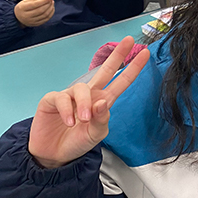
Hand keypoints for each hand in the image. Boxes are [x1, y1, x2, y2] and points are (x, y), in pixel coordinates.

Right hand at [14, 0, 54, 26]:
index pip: (34, 4)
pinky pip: (46, 19)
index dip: (43, 1)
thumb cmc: (23, 8)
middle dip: (48, 4)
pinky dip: (51, 13)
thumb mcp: (26, 1)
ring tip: (52, 3)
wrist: (18, 18)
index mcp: (22, 8)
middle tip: (51, 0)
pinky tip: (51, 8)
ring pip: (45, 15)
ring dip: (50, 8)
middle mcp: (26, 16)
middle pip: (41, 10)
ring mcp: (31, 21)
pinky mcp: (36, 24)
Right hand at [28, 36, 149, 168]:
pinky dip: (67, 110)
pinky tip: (70, 121)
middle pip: (104, 70)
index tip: (145, 54)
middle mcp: (89, 95)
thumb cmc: (78, 142)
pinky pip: (61, 98)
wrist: (54, 155)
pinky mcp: (52, 100)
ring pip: (81, 88)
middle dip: (117, 55)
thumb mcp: (95, 134)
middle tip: (128, 42)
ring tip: (83, 120)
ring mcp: (70, 96)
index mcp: (103, 101)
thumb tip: (103, 102)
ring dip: (84, 104)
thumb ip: (101, 120)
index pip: (120, 82)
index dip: (132, 68)